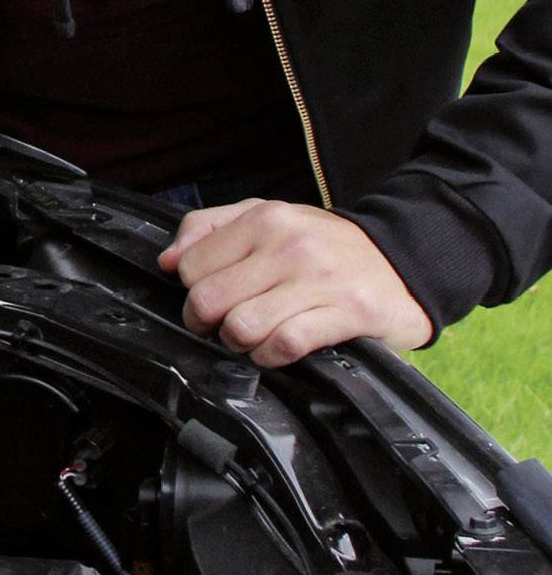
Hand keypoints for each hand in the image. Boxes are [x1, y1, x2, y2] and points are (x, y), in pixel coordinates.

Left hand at [158, 199, 432, 366]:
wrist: (406, 260)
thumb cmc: (323, 248)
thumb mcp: (268, 219)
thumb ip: (210, 229)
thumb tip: (167, 260)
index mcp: (266, 218)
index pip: (190, 267)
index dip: (193, 291)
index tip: (215, 297)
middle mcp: (292, 244)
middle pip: (207, 301)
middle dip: (210, 323)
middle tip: (228, 324)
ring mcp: (321, 279)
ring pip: (241, 327)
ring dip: (242, 343)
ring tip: (258, 335)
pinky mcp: (349, 312)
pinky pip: (284, 345)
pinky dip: (272, 356)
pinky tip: (280, 348)